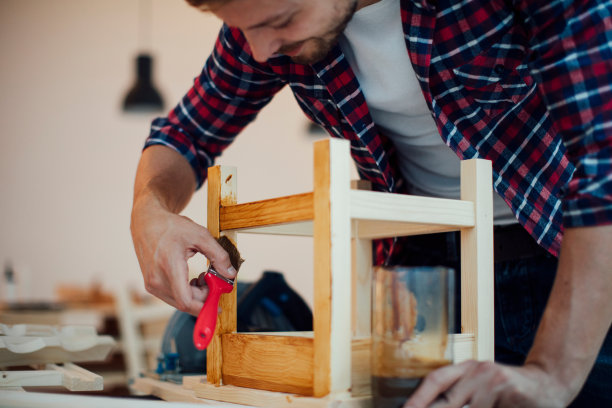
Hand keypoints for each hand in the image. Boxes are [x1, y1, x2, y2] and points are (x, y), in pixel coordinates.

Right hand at [131, 202, 236, 315]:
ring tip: (203, 276)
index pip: (186, 300)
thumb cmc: (172, 226)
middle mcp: (156, 279)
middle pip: (185, 303)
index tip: (219, 306)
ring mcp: (151, 284)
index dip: (204, 307)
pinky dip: (186, 292)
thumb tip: (230, 274)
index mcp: (168, 266)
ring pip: (179, 302)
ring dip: (196, 295)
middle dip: (204, 297)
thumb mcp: (200, 235)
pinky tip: (192, 279)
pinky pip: (172, 297)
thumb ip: (218, 255)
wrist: (147, 222)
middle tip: (214, 282)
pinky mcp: (151, 285)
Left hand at [403, 360, 569, 407]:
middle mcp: (477, 371)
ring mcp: (494, 382)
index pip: (436, 380)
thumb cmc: (505, 388)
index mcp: (465, 368)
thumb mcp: (479, 385)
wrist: (546, 382)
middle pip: (448, 400)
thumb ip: (458, 396)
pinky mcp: (512, 392)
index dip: (418, 398)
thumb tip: (429, 404)